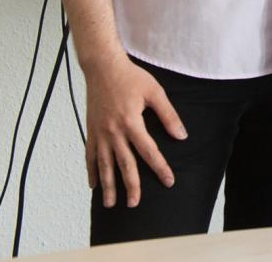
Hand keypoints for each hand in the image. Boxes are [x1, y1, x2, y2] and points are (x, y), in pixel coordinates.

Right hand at [83, 55, 185, 207]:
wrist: (103, 68)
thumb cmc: (131, 78)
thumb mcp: (155, 92)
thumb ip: (168, 115)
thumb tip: (181, 136)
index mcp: (132, 123)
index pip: (149, 151)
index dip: (160, 168)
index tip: (168, 181)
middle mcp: (114, 132)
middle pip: (124, 165)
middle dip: (131, 186)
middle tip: (135, 204)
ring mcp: (100, 133)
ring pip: (104, 165)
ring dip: (108, 185)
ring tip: (111, 203)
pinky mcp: (91, 131)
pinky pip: (90, 156)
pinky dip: (92, 171)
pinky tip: (94, 185)